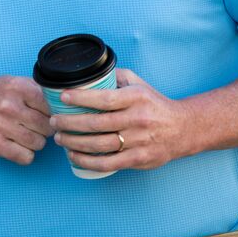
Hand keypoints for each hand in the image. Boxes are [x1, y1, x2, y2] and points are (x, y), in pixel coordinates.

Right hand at [0, 76, 51, 165]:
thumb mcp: (10, 81)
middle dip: (45, 129)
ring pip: (39, 143)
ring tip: (25, 136)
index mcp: (16, 87)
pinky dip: (25, 155)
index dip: (52, 113)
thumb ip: (35, 88)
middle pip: (47, 127)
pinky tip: (18, 147)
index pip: (51, 106)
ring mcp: (0, 125)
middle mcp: (9, 105)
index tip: (46, 116)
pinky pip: (25, 157)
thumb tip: (62, 101)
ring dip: (36, 142)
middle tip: (35, 127)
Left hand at [52, 68, 198, 172]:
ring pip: (99, 145)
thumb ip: (115, 77)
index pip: (104, 98)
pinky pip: (108, 163)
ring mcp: (139, 141)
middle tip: (54, 121)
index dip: (80, 98)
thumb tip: (87, 73)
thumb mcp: (138, 84)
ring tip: (59, 138)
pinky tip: (74, 157)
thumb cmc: (154, 104)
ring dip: (74, 143)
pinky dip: (87, 161)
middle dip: (69, 123)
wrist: (183, 129)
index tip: (62, 97)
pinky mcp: (139, 159)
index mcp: (136, 98)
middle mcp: (138, 119)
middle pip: (96, 124)